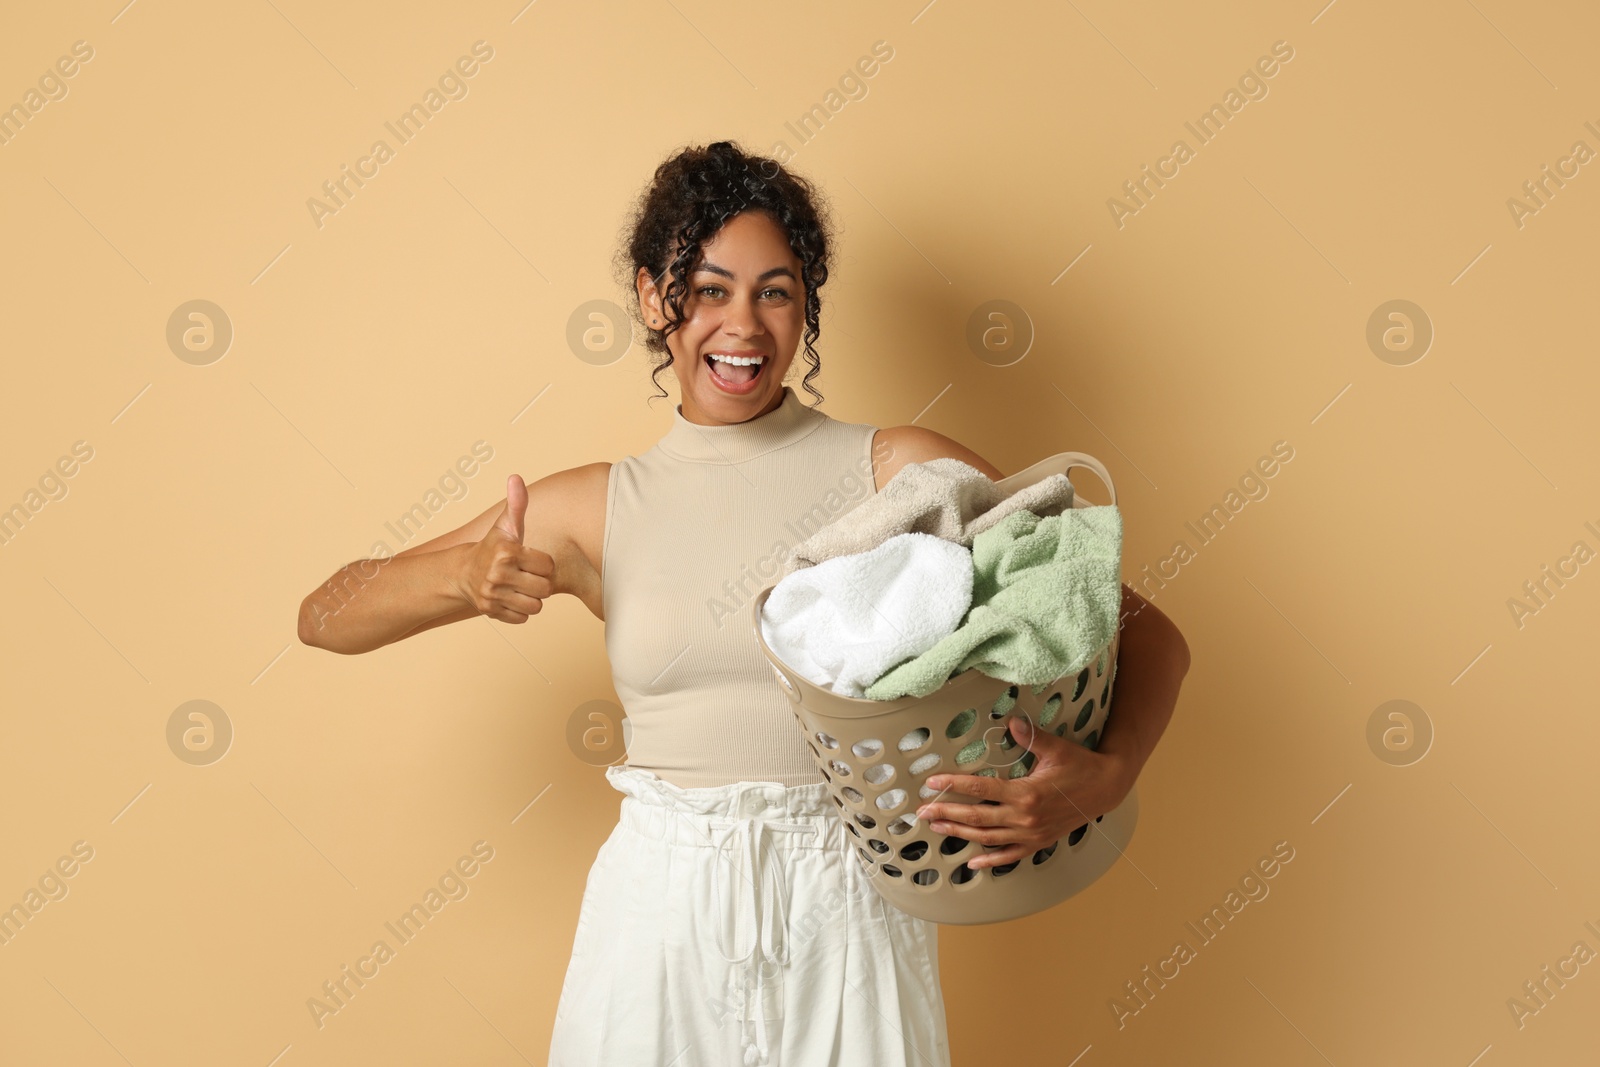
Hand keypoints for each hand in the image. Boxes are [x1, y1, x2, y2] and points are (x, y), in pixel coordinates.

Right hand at [454, 475, 554, 622]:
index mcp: (507, 552)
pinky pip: (523, 618)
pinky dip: (519, 611)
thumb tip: (515, 478)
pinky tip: (510, 598)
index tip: (530, 559)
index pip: (548, 566)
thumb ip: (516, 504)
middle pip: (544, 589)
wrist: (463, 573)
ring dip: (531, 598)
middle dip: (538, 583)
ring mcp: (493, 595)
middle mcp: (498, 574)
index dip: (543, 563)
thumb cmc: (493, 547)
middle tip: (526, 575)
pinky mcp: (491, 612)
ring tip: (519, 587)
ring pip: (535, 606)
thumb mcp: (506, 526)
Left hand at [913, 715, 1133, 868]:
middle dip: (946, 813)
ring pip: (987, 837)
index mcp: (1026, 793)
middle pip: (976, 817)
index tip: (932, 782)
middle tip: (922, 811)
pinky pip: (1010, 855)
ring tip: (937, 828)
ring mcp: (1030, 834)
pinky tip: (973, 863)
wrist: (1106, 788)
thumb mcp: (1056, 748)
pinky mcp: (1038, 842)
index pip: (981, 788)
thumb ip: (1031, 737)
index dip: (954, 785)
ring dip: (960, 834)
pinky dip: (990, 860)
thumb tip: (1011, 723)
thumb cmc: (1081, 766)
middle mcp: (1025, 818)